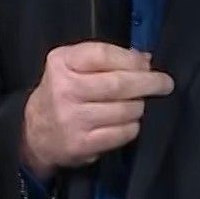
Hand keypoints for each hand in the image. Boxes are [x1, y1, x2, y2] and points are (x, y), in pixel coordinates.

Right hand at [19, 42, 173, 173]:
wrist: (34, 132)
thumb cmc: (61, 93)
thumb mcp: (73, 66)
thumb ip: (106, 59)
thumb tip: (145, 60)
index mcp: (61, 63)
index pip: (103, 54)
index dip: (131, 59)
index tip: (147, 65)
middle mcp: (64, 89)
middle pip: (118, 84)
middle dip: (148, 83)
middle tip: (164, 84)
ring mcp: (72, 119)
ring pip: (125, 110)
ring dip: (138, 107)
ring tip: (135, 105)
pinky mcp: (81, 144)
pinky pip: (122, 133)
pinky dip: (131, 127)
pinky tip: (126, 123)